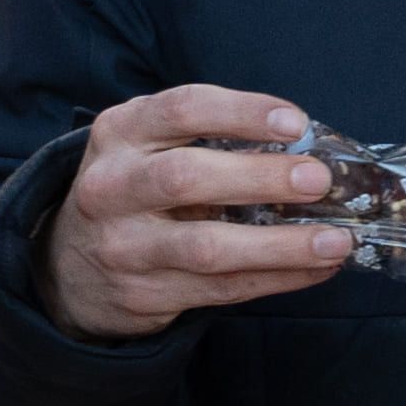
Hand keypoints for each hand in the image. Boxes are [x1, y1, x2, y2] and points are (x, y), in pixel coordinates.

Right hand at [35, 85, 356, 341]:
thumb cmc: (135, 189)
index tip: (296, 123)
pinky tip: (316, 269)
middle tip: (318, 180)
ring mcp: (125, 247)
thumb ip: (207, 138)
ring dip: (280, 245)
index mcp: (120, 133)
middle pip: (187, 178)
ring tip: (335, 241)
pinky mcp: (144, 295)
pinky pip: (221, 289)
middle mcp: (112, 187)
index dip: (242, 113)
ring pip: (207, 247)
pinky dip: (277, 278)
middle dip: (260, 178)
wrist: (70, 266)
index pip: (181, 110)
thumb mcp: (148, 146)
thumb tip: (308, 147)